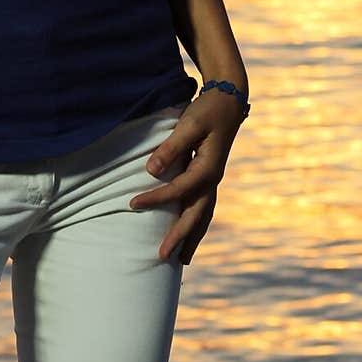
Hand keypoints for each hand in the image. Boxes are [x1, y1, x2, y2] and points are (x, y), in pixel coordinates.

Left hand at [128, 90, 244, 265]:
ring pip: (203, 216)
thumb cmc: (207, 111)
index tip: (132, 204)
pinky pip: (203, 208)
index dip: (156, 199)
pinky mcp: (209, 177)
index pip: (178, 191)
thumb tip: (151, 171)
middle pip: (196, 215)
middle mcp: (212, 180)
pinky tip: (189, 233)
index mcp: (208, 169)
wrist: (228, 102)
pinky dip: (196, 224)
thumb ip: (171, 147)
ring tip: (180, 259)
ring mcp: (213, 181)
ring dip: (191, 237)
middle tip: (161, 256)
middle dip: (179, 237)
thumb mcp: (189, 124)